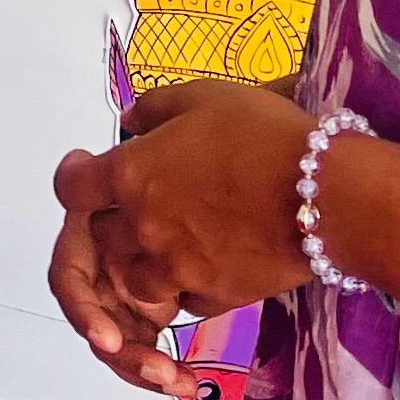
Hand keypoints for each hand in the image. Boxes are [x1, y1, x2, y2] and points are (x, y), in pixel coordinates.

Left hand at [46, 80, 315, 398]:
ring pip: (135, 281)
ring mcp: (176, 268)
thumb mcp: (204, 96)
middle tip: (148, 205)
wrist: (328, 193)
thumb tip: (129, 123)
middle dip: (116, 223)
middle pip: (101, 239)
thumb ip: (154, 109)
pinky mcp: (215, 297)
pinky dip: (187, 288)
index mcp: (131, 173)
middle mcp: (143, 227)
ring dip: (146, 263)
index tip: (86, 171)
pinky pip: (183, 303)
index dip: (77, 178)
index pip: (71, 187)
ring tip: (178, 239)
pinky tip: (210, 261)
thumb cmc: (269, 136)